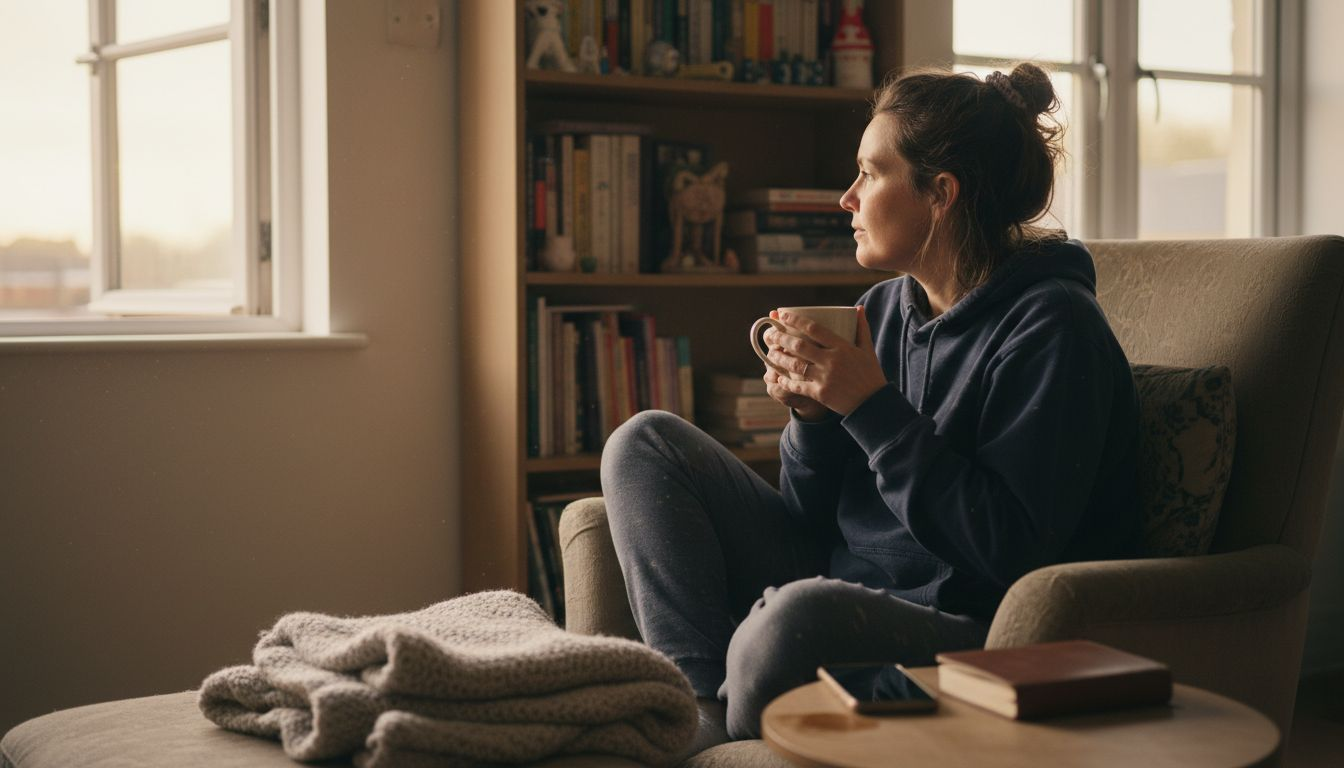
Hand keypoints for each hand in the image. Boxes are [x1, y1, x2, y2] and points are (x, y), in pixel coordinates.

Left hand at [764, 306, 887, 416]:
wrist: (874, 404)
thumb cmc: (870, 375)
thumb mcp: (867, 350)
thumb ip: (861, 328)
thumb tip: (858, 308)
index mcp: (842, 347)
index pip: (814, 328)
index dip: (796, 320)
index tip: (782, 314)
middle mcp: (832, 360)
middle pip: (800, 345)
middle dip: (781, 338)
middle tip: (770, 334)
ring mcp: (825, 377)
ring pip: (795, 365)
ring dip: (779, 358)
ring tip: (770, 353)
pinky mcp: (821, 394)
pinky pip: (798, 385)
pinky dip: (786, 381)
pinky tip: (779, 377)